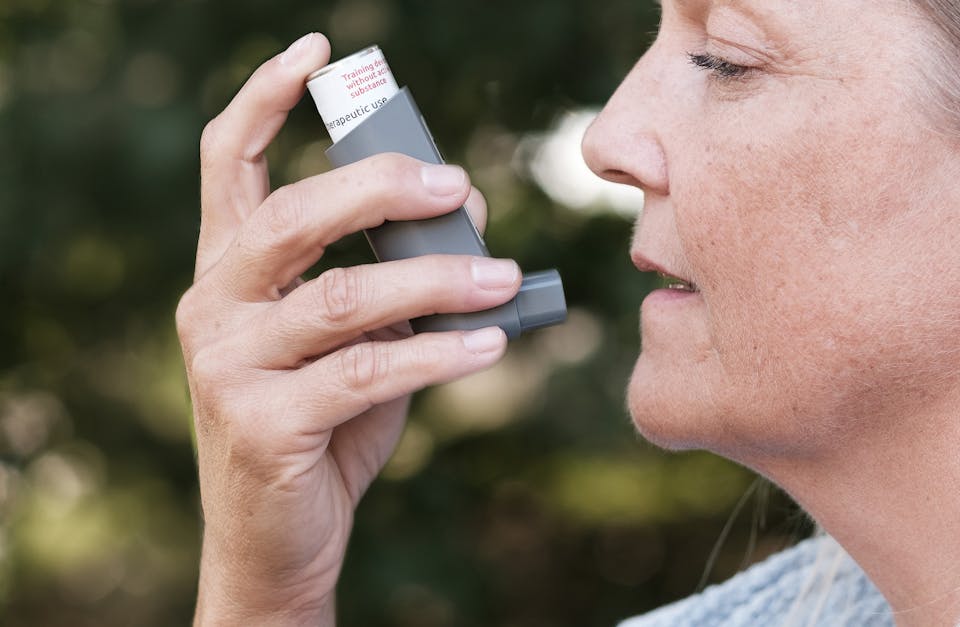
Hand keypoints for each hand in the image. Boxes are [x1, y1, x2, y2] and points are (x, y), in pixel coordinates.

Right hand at [177, 33, 517, 625]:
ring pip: (341, 298)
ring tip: (501, 275)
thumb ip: (396, 276)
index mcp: (229, 271)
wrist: (279, 538)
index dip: (262, 99)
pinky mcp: (261, 424)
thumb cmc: (324, 425)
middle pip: (291, 217)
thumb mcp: (359, 339)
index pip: (226, 165)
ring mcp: (228, 366)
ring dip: (436, 280)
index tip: (315, 51)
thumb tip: (466, 204)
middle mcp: (213, 306)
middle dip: (379, 188)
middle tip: (455, 185)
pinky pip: (366, 372)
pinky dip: (437, 353)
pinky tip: (489, 345)